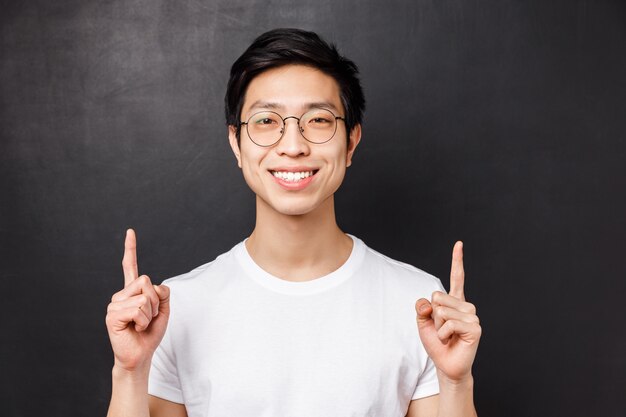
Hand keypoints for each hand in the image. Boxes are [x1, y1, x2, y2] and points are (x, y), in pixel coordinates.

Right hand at [105, 229, 169, 372]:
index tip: (130, 231)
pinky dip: (143, 321)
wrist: (140, 355)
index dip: (130, 249)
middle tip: (148, 317)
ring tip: (140, 325)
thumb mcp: (163, 310)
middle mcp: (121, 294)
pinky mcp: (112, 315)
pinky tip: (134, 328)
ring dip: (150, 314)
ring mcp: (114, 304)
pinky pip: (138, 309)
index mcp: (132, 291)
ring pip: (144, 297)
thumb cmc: (150, 334)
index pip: (130, 266)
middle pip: (147, 282)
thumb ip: (163, 294)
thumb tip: (155, 285)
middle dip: (156, 301)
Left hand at [415, 241, 480, 382]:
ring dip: (438, 327)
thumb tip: (428, 302)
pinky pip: (450, 323)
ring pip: (442, 310)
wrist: (446, 365)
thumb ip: (422, 308)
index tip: (459, 244)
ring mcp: (472, 316)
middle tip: (442, 330)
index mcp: (454, 301)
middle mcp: (466, 306)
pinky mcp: (475, 328)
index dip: (457, 260)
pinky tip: (451, 340)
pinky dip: (443, 334)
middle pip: (437, 296)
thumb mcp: (423, 323)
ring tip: (447, 336)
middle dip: (433, 315)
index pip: (457, 278)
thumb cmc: (436, 343)